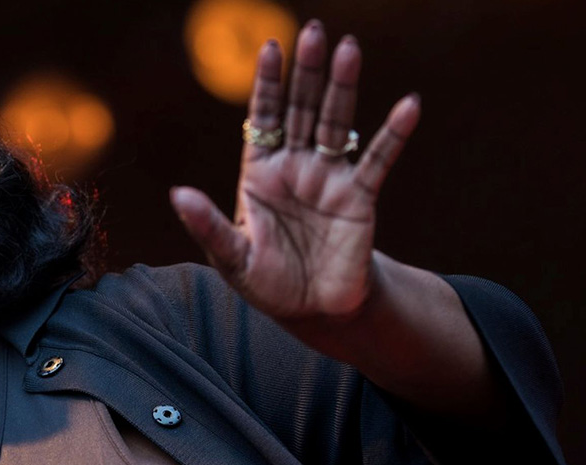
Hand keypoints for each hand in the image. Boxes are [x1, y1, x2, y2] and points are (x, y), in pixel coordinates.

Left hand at [172, 20, 419, 320]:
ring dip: (343, 87)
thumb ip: (207, 225)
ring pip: (336, 124)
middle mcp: (295, 167)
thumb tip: (176, 195)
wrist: (314, 312)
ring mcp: (328, 178)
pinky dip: (393, 134)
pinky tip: (408, 105)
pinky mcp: (359, 198)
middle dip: (306, 72)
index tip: (270, 47)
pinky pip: (378, 160)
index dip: (267, 85)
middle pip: (301, 110)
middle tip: (314, 31)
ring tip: (349, 49)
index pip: (263, 119)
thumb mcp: (232, 258)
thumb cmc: (268, 283)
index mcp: (259, 174)